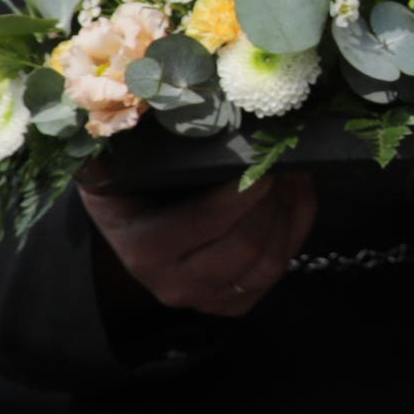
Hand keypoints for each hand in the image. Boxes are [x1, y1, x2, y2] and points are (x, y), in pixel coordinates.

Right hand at [81, 168, 316, 316]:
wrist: (129, 226)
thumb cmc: (128, 189)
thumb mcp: (117, 166)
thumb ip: (130, 145)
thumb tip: (147, 109)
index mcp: (146, 249)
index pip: (209, 222)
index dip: (247, 191)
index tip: (265, 163)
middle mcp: (173, 285)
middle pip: (247, 246)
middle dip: (274, 202)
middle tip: (283, 165)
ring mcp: (206, 299)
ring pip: (271, 264)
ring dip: (290, 215)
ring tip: (292, 176)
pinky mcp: (233, 304)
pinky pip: (282, 268)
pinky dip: (296, 229)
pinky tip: (293, 198)